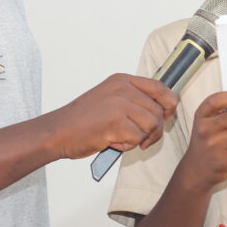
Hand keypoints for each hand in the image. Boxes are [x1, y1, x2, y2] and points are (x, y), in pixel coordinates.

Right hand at [47, 74, 177, 158]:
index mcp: (122, 80)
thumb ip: (133, 99)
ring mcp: (119, 104)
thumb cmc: (83, 120)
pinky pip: (138, 138)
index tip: (167, 115)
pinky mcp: (116, 122)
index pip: (160, 87)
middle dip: (154, 130)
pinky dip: (128, 146)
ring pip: (151, 125)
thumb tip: (162, 109)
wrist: (57, 131)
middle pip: (158, 111)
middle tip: (141, 139)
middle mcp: (123, 88)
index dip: (169, 103)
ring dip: (139, 138)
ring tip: (121, 138)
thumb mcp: (110, 98)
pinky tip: (112, 142)